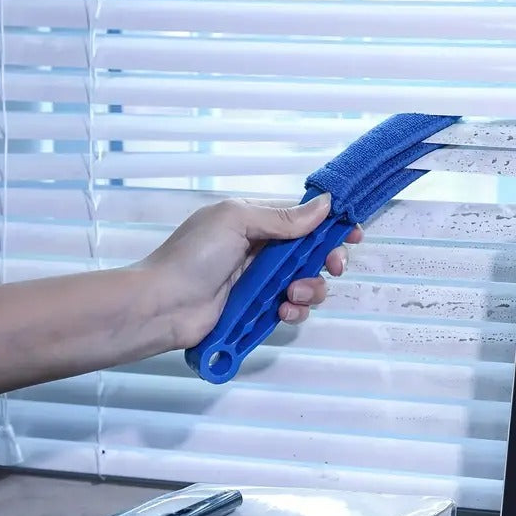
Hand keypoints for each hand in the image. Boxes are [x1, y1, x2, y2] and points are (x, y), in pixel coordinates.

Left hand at [141, 194, 362, 348]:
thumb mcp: (236, 221)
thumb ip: (282, 218)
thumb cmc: (193, 256)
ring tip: (291, 295)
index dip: (329, 227)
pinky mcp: (258, 310)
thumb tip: (325, 204)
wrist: (163, 305)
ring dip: (309, 289)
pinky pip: (291, 308)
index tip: (352, 235)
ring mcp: (260, 282)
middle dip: (326, 260)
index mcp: (254, 221)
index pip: (301, 220)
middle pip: (310, 253)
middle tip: (333, 266)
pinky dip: (293, 310)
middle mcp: (260, 250)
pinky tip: (282, 311)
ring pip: (306, 283)